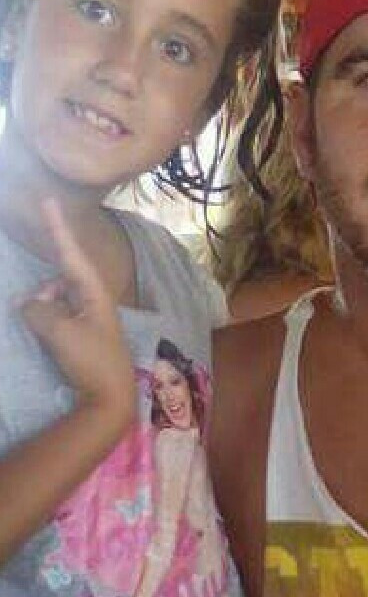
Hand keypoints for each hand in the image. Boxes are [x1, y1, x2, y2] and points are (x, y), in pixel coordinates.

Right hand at [19, 201, 135, 418]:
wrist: (109, 395)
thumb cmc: (92, 359)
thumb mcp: (60, 332)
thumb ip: (39, 310)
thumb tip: (28, 303)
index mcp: (95, 291)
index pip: (71, 253)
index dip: (58, 227)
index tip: (50, 200)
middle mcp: (93, 297)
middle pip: (56, 280)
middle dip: (43, 294)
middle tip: (47, 321)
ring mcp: (87, 314)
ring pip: (51, 299)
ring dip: (42, 310)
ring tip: (51, 336)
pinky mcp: (79, 331)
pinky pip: (54, 315)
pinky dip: (46, 322)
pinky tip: (50, 341)